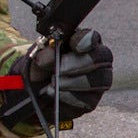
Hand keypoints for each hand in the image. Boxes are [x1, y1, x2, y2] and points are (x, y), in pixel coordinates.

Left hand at [0, 28, 114, 133]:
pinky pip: (89, 99)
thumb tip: (52, 54)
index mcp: (83, 41)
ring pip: (100, 80)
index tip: (75, 47)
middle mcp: (96, 59)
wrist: (35, 92)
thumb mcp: (38, 56)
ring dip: (73, 82)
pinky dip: (70, 97)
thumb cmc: (41, 68)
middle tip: (58, 70)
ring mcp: (98, 80)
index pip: (93, 37)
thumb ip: (45, 52)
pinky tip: (57, 94)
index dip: (87, 40)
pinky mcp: (92, 100)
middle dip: (78, 63)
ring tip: (53, 82)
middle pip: (102, 57)